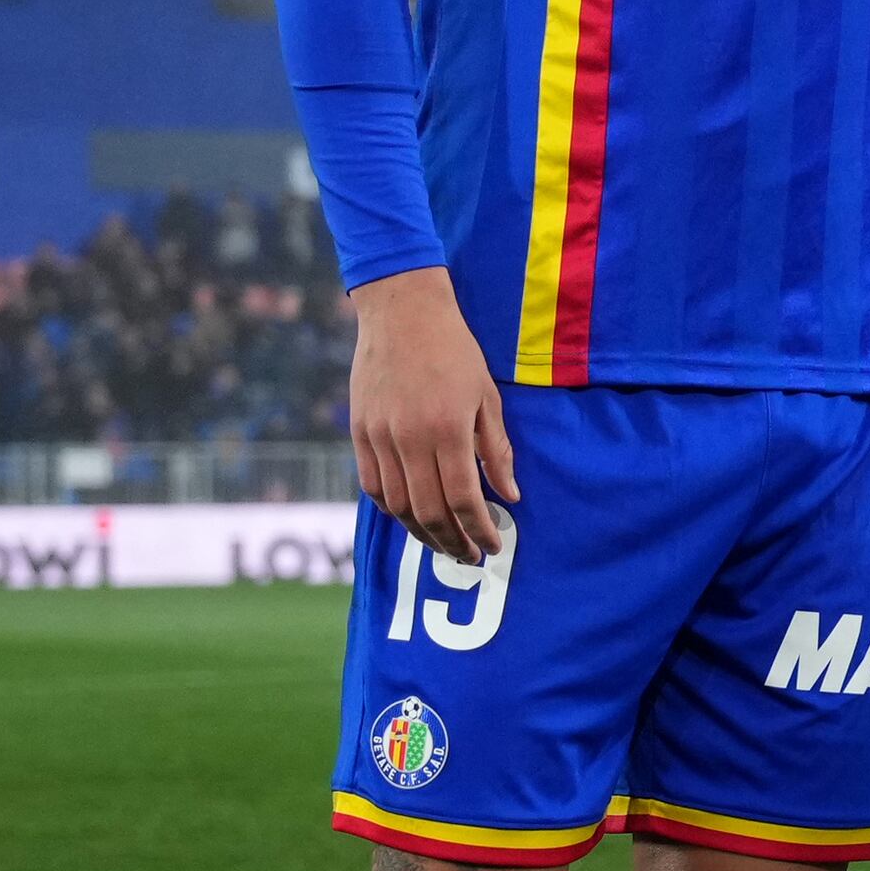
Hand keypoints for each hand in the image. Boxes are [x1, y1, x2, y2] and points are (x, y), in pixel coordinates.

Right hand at [346, 269, 514, 561]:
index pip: (462, 499)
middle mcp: (408, 439)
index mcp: (447, 430)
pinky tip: (412, 517)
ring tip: (444, 544)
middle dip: (451, 542)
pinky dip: (392, 509)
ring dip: (421, 533)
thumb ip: (497, 450)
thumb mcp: (488, 398)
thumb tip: (510, 496)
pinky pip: (372, 485)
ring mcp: (378, 436)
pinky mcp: (358, 431)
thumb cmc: (455, 352)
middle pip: (427, 511)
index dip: (478, 529)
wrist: (402, 314)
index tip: (492, 546)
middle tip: (470, 557)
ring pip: (397, 505)